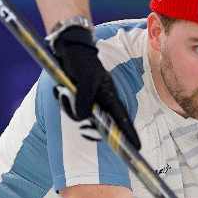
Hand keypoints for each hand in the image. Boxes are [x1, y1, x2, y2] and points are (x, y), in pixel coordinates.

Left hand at [51, 24, 142, 149]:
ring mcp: (91, 101)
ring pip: (82, 117)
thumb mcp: (84, 79)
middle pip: (101, 125)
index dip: (130, 134)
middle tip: (83, 130)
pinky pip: (71, 109)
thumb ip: (84, 99)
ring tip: (63, 91)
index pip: (122, 119)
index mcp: (110, 96)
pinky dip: (64, 102)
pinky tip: (59, 90)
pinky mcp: (79, 99)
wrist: (69, 49)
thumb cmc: (81, 61)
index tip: (137, 148)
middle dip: (90, 129)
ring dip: (69, 108)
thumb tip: (82, 118)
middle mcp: (103, 102)